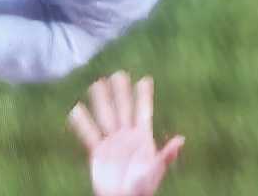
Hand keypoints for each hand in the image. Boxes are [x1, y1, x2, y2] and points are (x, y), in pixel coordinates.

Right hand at [69, 72, 185, 195]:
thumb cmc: (142, 188)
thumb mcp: (155, 170)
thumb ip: (165, 155)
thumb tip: (181, 140)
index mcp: (142, 138)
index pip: (143, 112)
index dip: (144, 96)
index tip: (144, 79)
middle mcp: (126, 136)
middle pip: (123, 109)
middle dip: (120, 91)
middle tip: (118, 74)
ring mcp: (111, 142)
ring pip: (105, 116)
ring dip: (101, 100)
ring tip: (96, 83)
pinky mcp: (97, 151)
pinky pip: (88, 134)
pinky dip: (82, 123)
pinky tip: (76, 110)